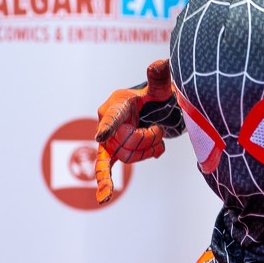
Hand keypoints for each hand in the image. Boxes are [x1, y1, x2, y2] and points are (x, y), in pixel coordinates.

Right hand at [93, 58, 174, 203]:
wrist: (158, 110)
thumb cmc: (159, 96)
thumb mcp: (162, 88)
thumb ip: (160, 78)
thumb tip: (162, 63)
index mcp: (117, 103)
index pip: (113, 117)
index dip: (109, 126)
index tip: (101, 137)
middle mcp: (106, 120)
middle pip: (125, 142)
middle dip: (147, 141)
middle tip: (161, 129)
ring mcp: (108, 138)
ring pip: (126, 157)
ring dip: (146, 152)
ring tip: (158, 141)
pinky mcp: (111, 152)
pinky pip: (105, 168)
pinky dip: (105, 183)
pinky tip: (104, 198)